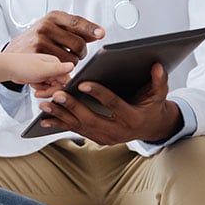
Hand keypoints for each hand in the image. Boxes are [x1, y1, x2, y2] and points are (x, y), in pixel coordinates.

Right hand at [4, 11, 104, 63]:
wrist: (13, 52)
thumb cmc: (37, 39)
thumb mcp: (54, 28)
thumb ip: (74, 30)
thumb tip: (96, 34)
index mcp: (53, 17)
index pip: (77, 22)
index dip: (91, 29)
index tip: (101, 34)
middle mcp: (46, 26)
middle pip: (78, 43)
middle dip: (82, 53)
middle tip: (77, 54)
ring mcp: (40, 40)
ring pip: (71, 58)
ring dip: (72, 63)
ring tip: (63, 60)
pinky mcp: (37, 55)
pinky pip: (61, 67)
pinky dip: (63, 70)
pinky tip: (57, 66)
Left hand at [6, 53, 73, 89]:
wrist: (7, 68)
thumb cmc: (22, 66)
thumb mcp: (42, 69)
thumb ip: (58, 69)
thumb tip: (73, 65)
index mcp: (55, 63)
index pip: (65, 80)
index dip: (58, 88)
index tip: (50, 91)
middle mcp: (52, 67)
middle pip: (59, 85)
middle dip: (49, 90)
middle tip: (39, 90)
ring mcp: (46, 73)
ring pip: (52, 88)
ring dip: (44, 90)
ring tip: (35, 86)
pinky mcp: (40, 78)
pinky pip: (45, 88)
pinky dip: (39, 89)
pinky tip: (33, 85)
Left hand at [37, 63, 182, 143]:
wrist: (152, 128)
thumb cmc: (153, 107)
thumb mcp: (159, 94)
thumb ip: (159, 80)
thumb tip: (158, 66)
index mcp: (133, 118)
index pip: (113, 104)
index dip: (98, 93)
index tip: (82, 83)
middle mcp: (118, 131)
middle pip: (91, 119)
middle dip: (73, 107)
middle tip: (57, 94)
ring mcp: (106, 138)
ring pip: (80, 127)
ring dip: (61, 116)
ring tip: (45, 105)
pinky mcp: (97, 139)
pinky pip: (77, 131)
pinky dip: (61, 124)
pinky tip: (46, 119)